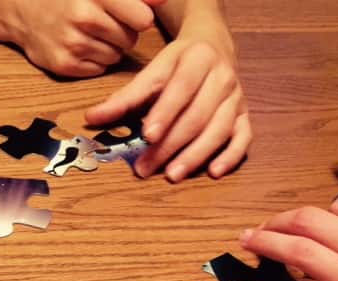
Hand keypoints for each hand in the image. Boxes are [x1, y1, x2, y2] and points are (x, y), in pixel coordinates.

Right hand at [0, 0, 165, 77]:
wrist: (21, 8)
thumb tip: (161, 0)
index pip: (143, 19)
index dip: (139, 17)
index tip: (130, 14)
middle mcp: (84, 18)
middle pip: (130, 40)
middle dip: (123, 32)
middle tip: (105, 22)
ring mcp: (73, 44)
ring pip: (116, 56)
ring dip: (109, 47)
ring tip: (91, 33)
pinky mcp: (65, 64)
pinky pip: (99, 69)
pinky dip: (95, 60)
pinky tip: (81, 45)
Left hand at [85, 39, 251, 181]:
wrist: (213, 47)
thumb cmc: (178, 65)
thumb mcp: (152, 71)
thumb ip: (125, 97)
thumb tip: (92, 118)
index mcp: (198, 59)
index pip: (181, 89)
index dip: (165, 113)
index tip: (147, 135)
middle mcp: (222, 77)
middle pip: (196, 116)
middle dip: (170, 145)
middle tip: (146, 167)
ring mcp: (236, 99)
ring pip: (218, 130)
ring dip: (195, 156)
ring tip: (172, 175)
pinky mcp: (244, 116)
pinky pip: (243, 138)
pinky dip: (230, 156)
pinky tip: (214, 172)